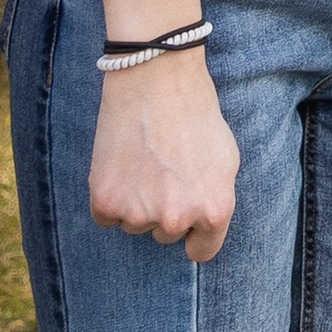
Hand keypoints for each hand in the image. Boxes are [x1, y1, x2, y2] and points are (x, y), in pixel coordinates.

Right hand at [87, 47, 239, 261]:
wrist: (155, 81)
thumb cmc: (196, 115)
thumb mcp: (226, 161)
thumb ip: (215, 200)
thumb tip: (200, 230)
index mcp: (215, 209)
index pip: (202, 250)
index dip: (195, 235)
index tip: (188, 223)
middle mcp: (177, 219)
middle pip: (167, 235)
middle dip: (167, 209)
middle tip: (166, 170)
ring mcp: (139, 214)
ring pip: (135, 225)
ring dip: (137, 202)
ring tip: (145, 160)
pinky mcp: (105, 203)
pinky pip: (106, 218)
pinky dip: (111, 197)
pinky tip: (121, 165)